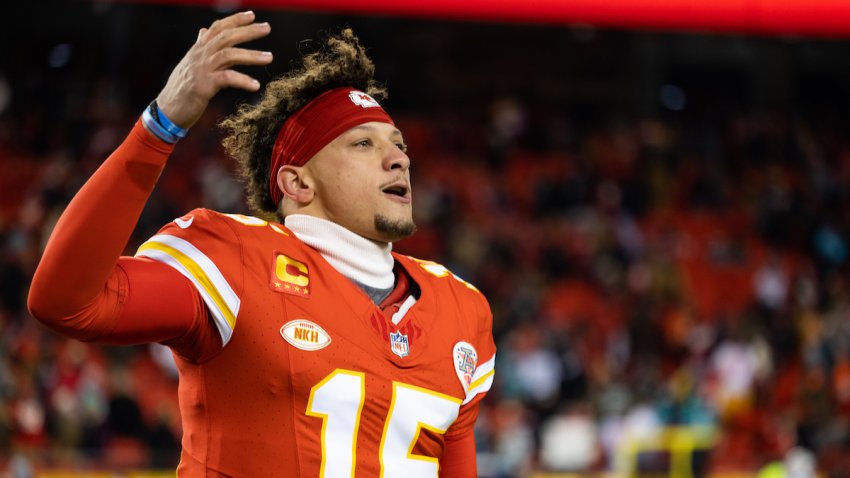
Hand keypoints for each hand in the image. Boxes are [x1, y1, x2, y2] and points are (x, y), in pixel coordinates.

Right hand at [155, 11, 271, 128]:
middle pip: (226, 37)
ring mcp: (202, 69)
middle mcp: (200, 55)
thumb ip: (201, 46)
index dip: (234, 20)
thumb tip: (204, 30)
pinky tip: (255, 85)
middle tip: (267, 28)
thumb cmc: (182, 88)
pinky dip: (243, 80)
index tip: (252, 15)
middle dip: (247, 31)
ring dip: (251, 55)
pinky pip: (227, 78)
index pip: (217, 28)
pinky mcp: (204, 86)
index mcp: (199, 49)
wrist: (168, 109)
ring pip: (228, 55)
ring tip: (269, 57)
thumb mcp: (191, 64)